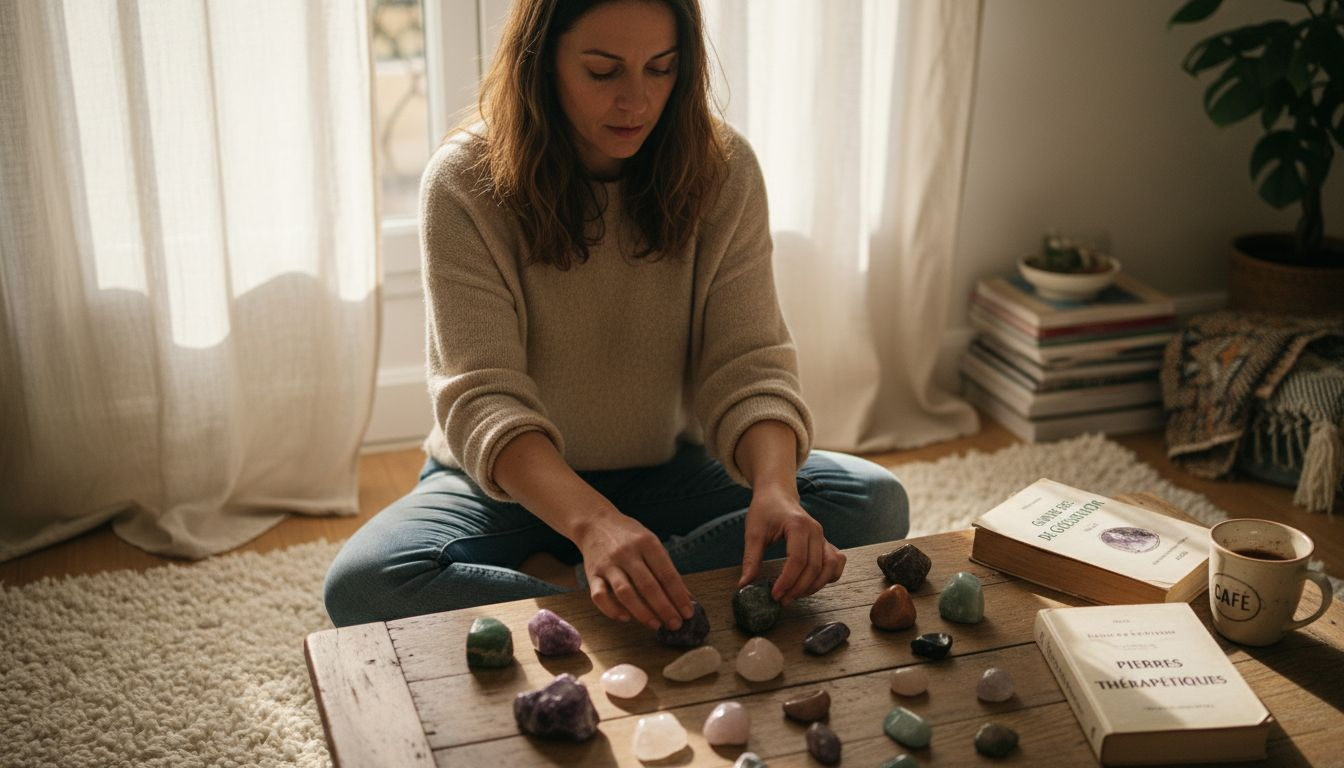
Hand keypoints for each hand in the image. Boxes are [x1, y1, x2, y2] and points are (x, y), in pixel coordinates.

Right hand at [573, 511, 695, 630]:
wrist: (594, 522)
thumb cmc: (628, 535)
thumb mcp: (651, 542)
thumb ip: (666, 568)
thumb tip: (686, 596)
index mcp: (647, 543)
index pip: (667, 574)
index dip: (679, 596)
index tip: (688, 613)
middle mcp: (627, 553)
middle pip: (648, 586)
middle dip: (665, 609)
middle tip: (676, 625)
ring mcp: (608, 564)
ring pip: (625, 593)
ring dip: (643, 613)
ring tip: (656, 625)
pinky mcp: (592, 574)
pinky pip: (599, 597)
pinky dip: (612, 610)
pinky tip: (626, 618)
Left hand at [738, 486, 845, 604]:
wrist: (777, 494)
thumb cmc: (765, 510)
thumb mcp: (753, 533)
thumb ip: (751, 559)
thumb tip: (744, 585)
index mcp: (798, 525)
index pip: (798, 560)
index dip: (787, 581)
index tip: (774, 594)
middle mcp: (816, 531)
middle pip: (814, 567)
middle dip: (798, 588)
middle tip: (781, 600)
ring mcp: (824, 536)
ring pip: (830, 568)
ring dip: (814, 586)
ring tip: (795, 595)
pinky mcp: (826, 542)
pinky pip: (837, 563)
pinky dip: (829, 576)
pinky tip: (812, 584)